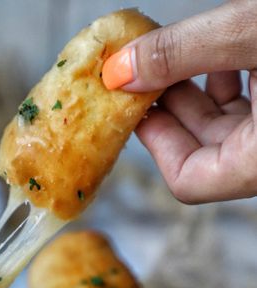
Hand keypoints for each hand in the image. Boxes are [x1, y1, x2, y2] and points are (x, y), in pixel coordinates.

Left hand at [102, 0, 256, 203]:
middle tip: (141, 70)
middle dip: (168, 105)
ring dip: (193, 87)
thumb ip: (183, 52)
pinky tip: (217, 46)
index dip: (153, 142)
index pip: (188, 180)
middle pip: (201, 148)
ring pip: (223, 125)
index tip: (130, 103)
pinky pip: (247, 105)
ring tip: (176, 51)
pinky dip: (225, 77)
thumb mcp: (253, 32)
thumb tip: (119, 70)